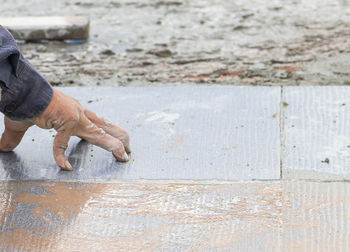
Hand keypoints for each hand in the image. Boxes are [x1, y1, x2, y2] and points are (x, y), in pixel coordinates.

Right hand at [0, 88, 130, 170]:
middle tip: (128, 150)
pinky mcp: (64, 123)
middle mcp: (80, 115)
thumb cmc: (25, 102)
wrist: (21, 89)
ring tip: (123, 157)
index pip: (98, 122)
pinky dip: (61, 157)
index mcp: (76, 112)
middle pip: (107, 126)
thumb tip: (2, 147)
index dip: (108, 133)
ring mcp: (75, 119)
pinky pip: (62, 144)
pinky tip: (64, 167)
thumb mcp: (25, 122)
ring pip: (100, 134)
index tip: (114, 142)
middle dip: (120, 138)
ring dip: (113, 146)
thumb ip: (16, 136)